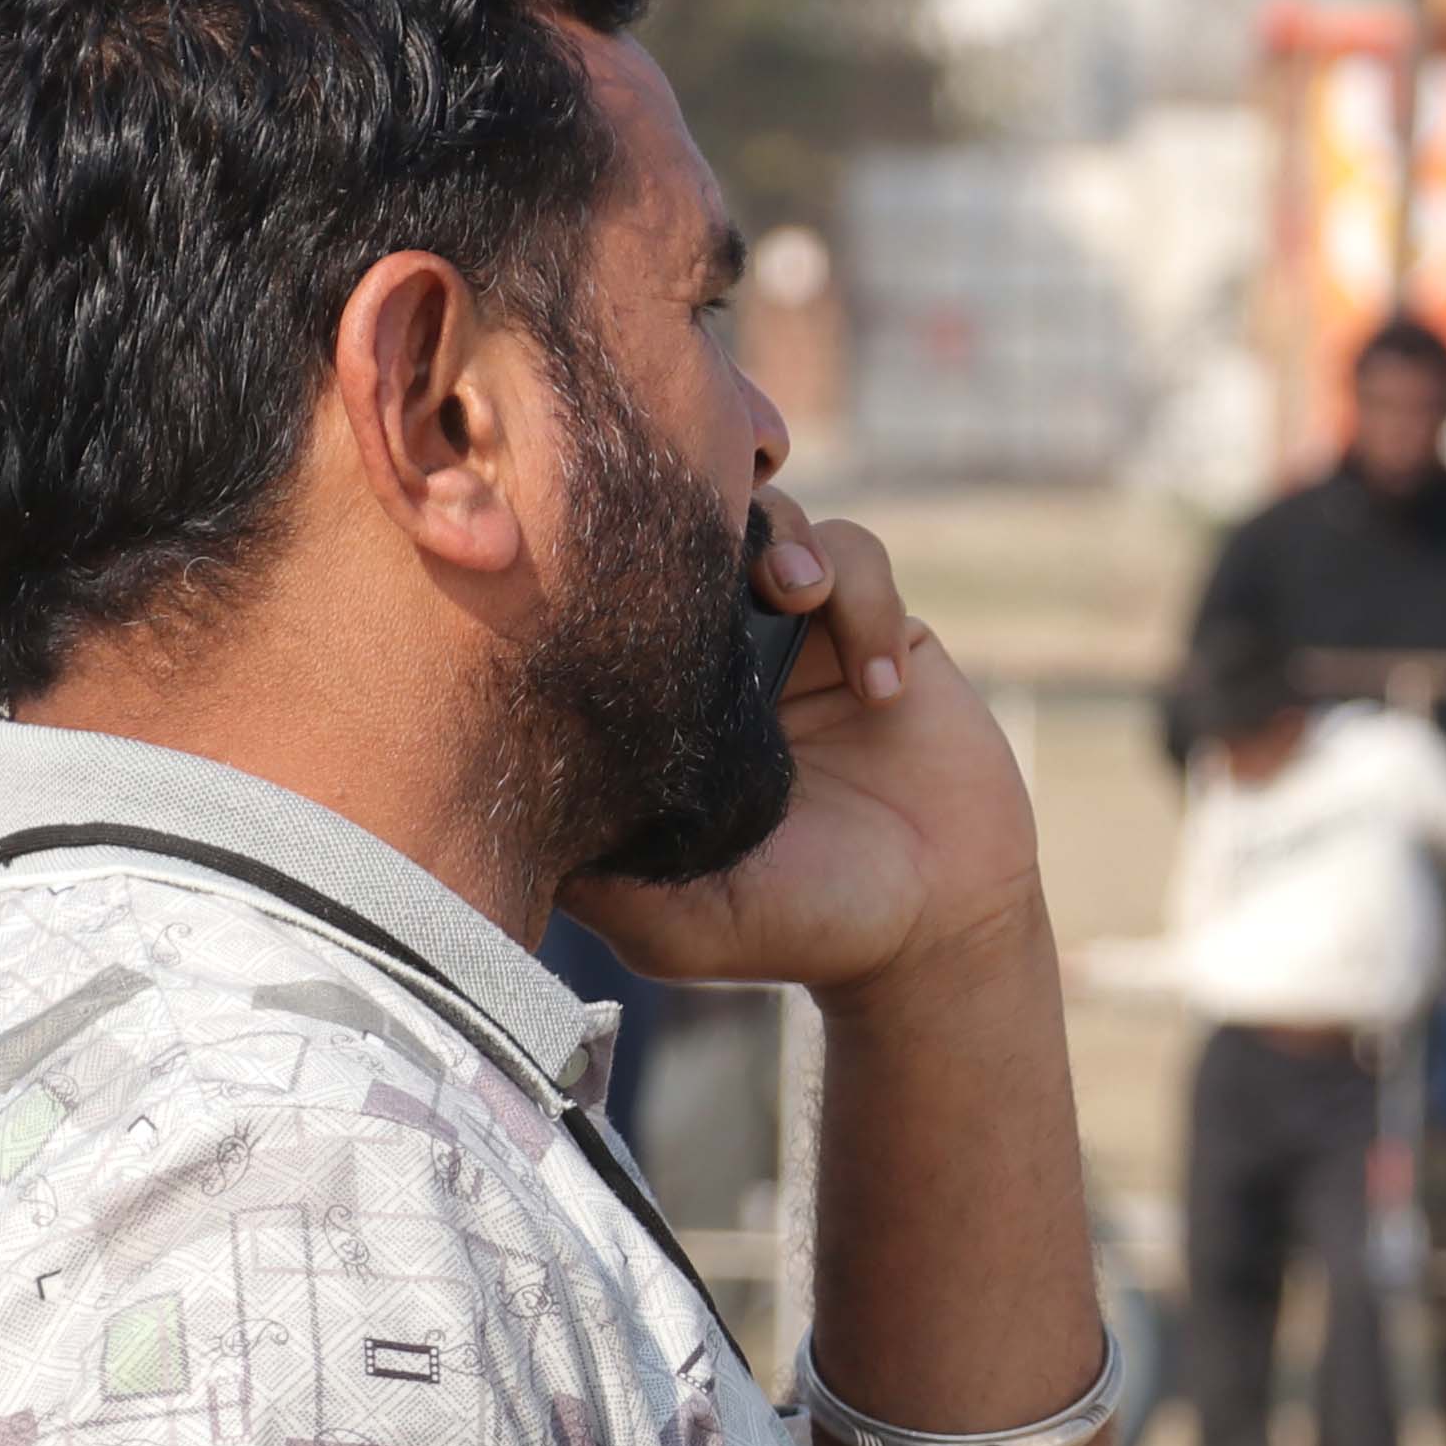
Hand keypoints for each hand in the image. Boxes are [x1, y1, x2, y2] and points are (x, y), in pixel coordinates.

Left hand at [569, 503, 1050, 1017]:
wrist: (936, 927)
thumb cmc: (795, 928)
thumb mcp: (675, 923)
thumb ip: (601, 880)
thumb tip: (510, 828)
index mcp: (659, 705)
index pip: (614, 601)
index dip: (609, 565)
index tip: (610, 568)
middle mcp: (723, 657)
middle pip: (691, 532)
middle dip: (700, 517)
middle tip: (715, 551)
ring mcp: (803, 636)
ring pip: (778, 525)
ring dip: (787, 544)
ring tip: (797, 597)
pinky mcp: (881, 630)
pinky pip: (863, 564)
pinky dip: (869, 606)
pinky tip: (881, 691)